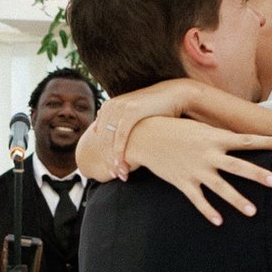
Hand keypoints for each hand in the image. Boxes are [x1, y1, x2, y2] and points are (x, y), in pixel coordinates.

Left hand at [78, 79, 193, 181]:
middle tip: (114, 176)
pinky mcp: (131, 111)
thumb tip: (109, 138)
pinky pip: (121, 135)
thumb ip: (120, 124)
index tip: (109, 170)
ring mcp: (120, 107)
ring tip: (119, 174)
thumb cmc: (155, 110)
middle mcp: (111, 106)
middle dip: (107, 160)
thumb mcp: (133, 115)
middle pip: (102, 139)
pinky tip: (121, 164)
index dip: (102, 155)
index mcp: (108, 108)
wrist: (173, 95)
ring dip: (113, 159)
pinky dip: (119, 152)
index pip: (99, 136)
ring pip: (109, 139)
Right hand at [129, 113, 271, 226]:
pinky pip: (198, 200)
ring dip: (237, 200)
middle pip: (238, 166)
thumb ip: (221, 136)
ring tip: (253, 212)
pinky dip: (208, 211)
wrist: (146, 137)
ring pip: (220, 188)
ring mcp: (195, 170)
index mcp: (214, 137)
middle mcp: (207, 154)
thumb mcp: (201, 128)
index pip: (246, 140)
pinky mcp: (183, 182)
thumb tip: (242, 141)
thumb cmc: (176, 130)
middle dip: (257, 174)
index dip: (267, 142)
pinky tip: (220, 222)